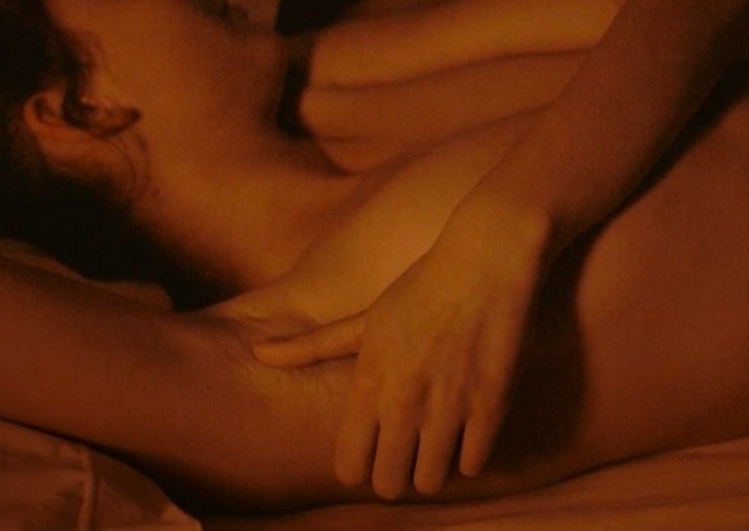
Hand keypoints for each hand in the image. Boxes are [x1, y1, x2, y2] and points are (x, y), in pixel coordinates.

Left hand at [252, 224, 545, 498]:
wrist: (483, 263)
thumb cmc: (420, 288)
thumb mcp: (363, 320)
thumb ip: (312, 347)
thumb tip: (258, 354)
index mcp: (367, 385)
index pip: (348, 467)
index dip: (359, 468)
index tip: (372, 453)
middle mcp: (403, 402)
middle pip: (388, 484)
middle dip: (395, 475)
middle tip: (406, 456)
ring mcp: (447, 407)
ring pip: (431, 482)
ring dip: (433, 469)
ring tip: (438, 446)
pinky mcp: (489, 407)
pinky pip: (473, 464)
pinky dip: (469, 456)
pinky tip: (467, 433)